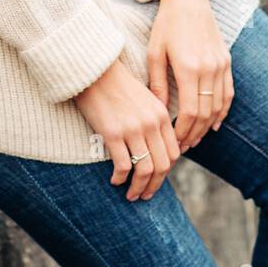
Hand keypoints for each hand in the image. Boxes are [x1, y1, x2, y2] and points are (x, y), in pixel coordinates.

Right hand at [72, 58, 180, 200]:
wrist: (94, 70)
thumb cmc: (117, 85)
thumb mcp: (145, 99)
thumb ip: (154, 120)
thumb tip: (156, 148)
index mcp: (161, 114)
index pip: (173, 153)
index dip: (166, 171)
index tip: (156, 179)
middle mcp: (151, 123)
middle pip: (161, 166)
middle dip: (154, 186)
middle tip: (144, 196)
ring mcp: (133, 129)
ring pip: (144, 170)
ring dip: (138, 188)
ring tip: (131, 195)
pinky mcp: (113, 133)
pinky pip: (123, 166)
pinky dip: (120, 178)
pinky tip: (114, 180)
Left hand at [149, 0, 233, 151]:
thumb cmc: (166, 25)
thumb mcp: (155, 53)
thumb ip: (157, 84)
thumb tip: (157, 112)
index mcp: (188, 68)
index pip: (189, 111)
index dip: (182, 131)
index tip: (174, 142)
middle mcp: (208, 68)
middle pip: (204, 113)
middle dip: (193, 133)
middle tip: (183, 147)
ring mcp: (220, 65)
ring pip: (218, 106)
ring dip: (207, 126)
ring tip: (194, 138)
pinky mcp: (226, 61)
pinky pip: (228, 93)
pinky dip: (222, 111)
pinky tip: (212, 123)